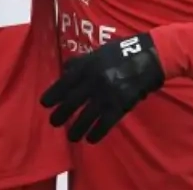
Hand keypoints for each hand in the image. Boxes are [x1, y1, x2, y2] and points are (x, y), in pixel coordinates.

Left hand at [41, 32, 164, 143]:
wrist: (148, 58)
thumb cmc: (121, 53)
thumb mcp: (97, 53)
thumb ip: (81, 62)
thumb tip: (65, 71)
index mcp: (87, 66)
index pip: (65, 83)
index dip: (53, 95)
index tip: (44, 104)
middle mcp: (94, 81)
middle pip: (72, 102)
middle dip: (61, 115)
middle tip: (54, 123)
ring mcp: (107, 95)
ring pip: (86, 116)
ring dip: (76, 129)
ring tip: (71, 137)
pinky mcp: (120, 106)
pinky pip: (105, 124)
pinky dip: (96, 133)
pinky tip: (90, 139)